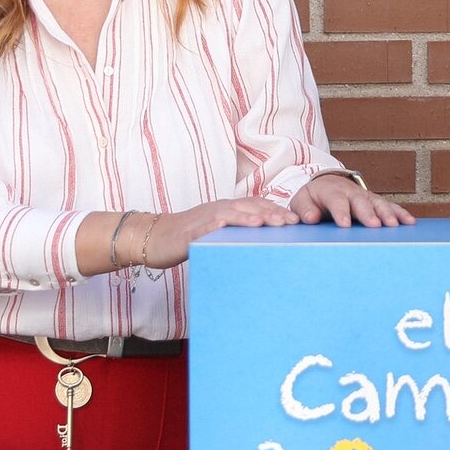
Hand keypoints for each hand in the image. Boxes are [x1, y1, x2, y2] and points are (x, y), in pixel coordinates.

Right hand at [141, 198, 298, 268]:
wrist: (152, 238)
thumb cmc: (186, 238)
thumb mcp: (217, 234)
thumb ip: (237, 233)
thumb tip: (263, 243)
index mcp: (226, 210)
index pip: (256, 206)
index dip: (276, 211)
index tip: (297, 220)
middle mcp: (218, 210)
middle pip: (249, 207)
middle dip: (272, 213)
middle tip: (293, 222)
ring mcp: (204, 219)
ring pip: (232, 213)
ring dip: (253, 217)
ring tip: (272, 223)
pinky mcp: (190, 232)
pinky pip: (208, 228)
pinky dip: (222, 226)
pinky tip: (235, 228)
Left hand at [290, 173, 414, 228]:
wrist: (327, 183)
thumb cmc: (314, 197)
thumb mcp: (302, 200)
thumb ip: (304, 209)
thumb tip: (310, 217)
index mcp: (331, 191)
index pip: (336, 201)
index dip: (341, 212)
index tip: (345, 224)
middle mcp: (351, 192)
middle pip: (361, 202)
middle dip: (368, 213)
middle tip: (374, 225)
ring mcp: (366, 196)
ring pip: (378, 203)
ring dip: (387, 214)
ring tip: (394, 225)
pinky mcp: (376, 201)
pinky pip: (390, 206)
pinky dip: (400, 213)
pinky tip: (409, 222)